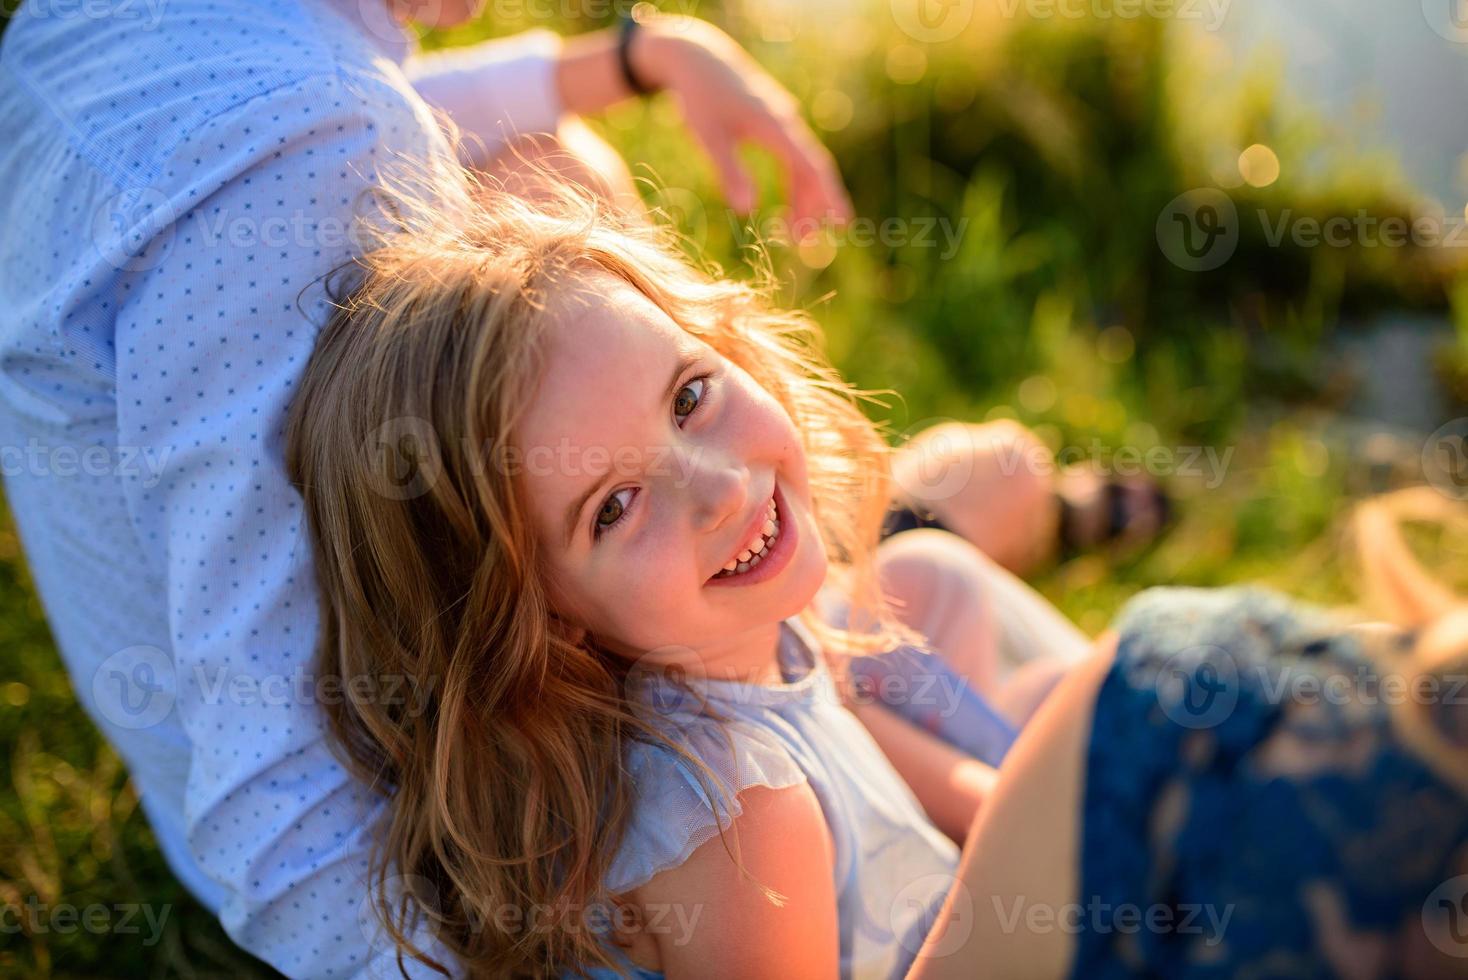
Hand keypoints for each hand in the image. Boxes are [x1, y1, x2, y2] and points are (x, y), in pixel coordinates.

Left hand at [632, 17, 852, 228]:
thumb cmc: (699, 97)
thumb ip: (728, 171)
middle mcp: (786, 121)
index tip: (841, 223)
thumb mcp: (708, 136)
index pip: (811, 165)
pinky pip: (793, 158)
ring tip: (796, 233)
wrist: (696, 58)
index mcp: (776, 126)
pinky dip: (794, 183)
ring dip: (803, 199)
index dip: (828, 195)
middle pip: (812, 168)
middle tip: (808, 244)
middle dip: (814, 206)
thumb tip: (747, 210)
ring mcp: (782, 121)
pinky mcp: (773, 123)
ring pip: (802, 165)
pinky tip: (789, 205)